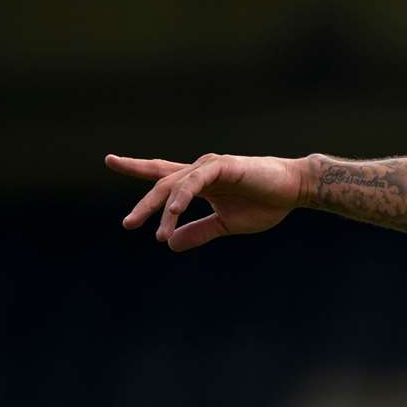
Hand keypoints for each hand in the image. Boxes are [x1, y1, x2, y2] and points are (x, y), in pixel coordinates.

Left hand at [108, 152, 308, 251]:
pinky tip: (173, 212)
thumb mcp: (226, 225)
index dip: (136, 168)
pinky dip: (182, 196)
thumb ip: (199, 232)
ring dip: (163, 210)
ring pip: (175, 186)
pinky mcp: (222, 166)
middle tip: (128, 224)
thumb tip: (170, 245)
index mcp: (200, 183)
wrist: (295, 190)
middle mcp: (200, 171)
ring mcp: (210, 167)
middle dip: (144, 205)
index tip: (110, 161)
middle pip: (162, 184)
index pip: (162, 175)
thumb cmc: (265, 203)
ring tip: (156, 233)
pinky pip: (194, 181)